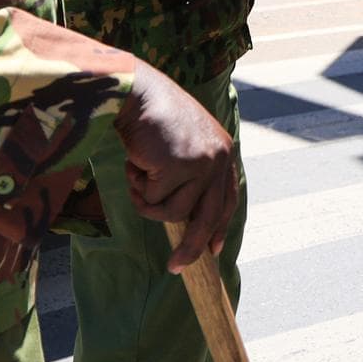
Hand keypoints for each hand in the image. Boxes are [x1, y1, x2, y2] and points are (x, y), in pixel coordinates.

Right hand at [115, 64, 238, 270]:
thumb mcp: (181, 144)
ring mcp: (202, 163)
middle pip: (208, 217)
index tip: (213, 250)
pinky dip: (138, 188)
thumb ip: (190, 172)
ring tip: (137, 175)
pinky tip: (135, 164)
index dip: (219, 226)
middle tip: (174, 269)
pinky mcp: (180, 168)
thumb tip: (185, 216)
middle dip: (191, 247)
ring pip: (173, 212)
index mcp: (224, 151)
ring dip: (148, 201)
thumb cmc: (152, 117)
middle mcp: (220, 158)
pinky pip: (153, 200)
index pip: (227, 198)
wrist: (137, 92)